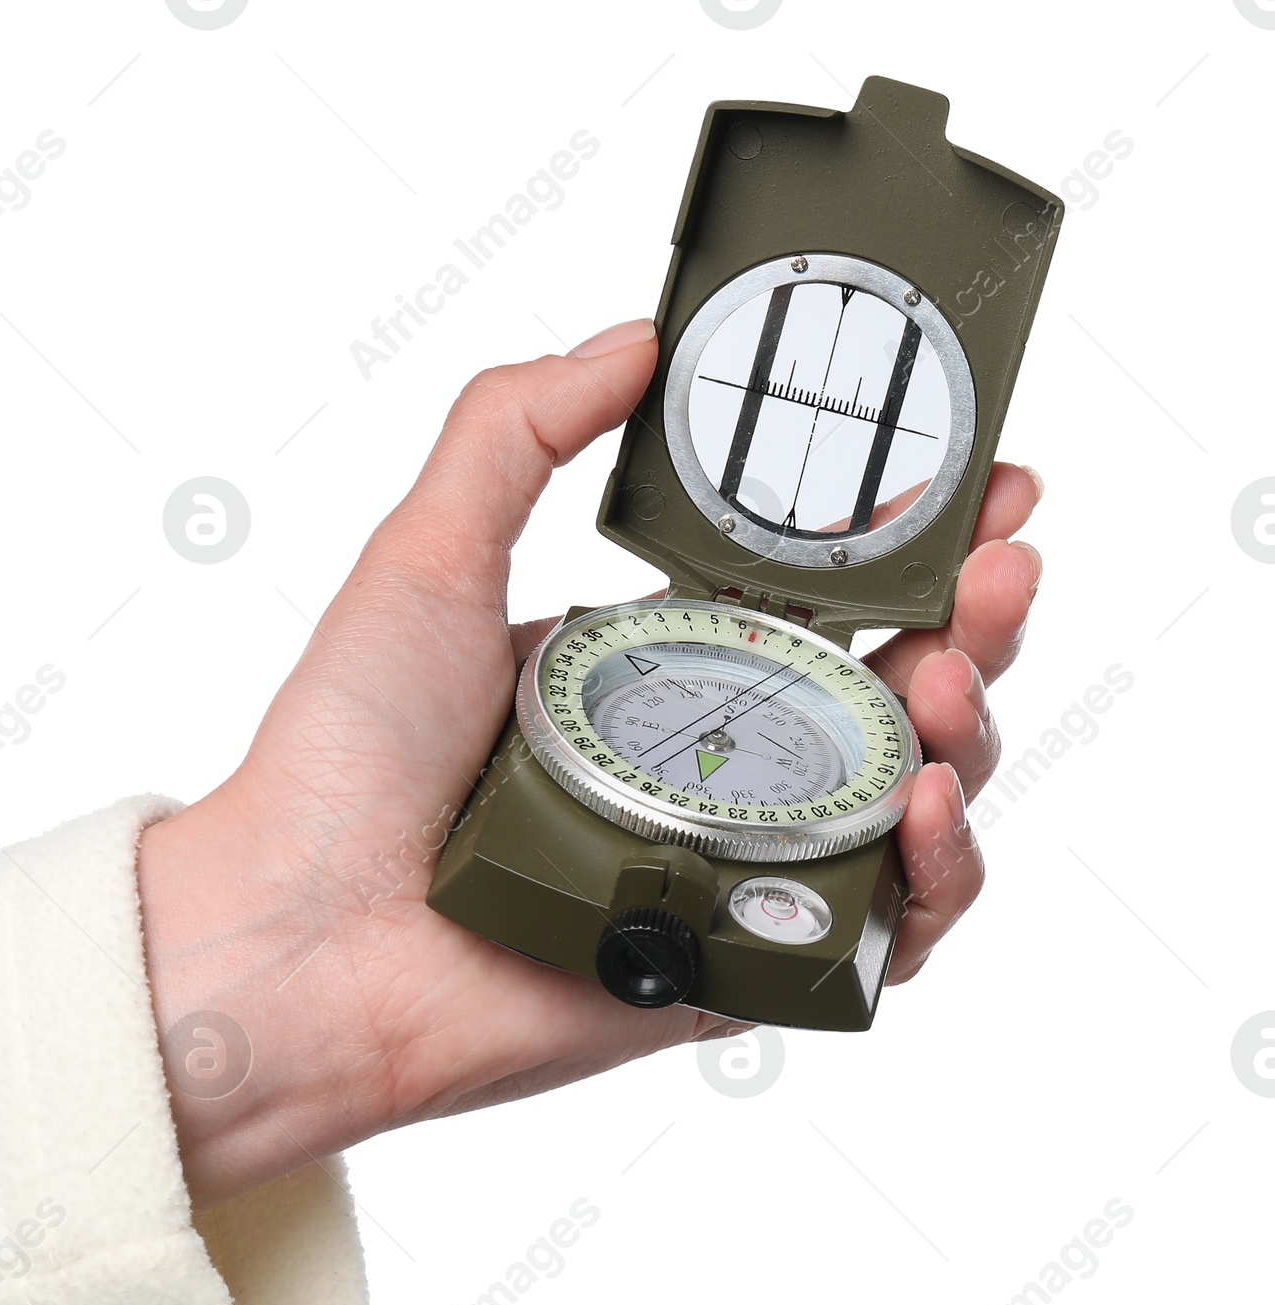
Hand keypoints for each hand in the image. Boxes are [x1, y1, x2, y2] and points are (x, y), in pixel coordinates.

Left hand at [137, 320, 1042, 1206]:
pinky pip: (889, 932)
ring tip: (957, 676)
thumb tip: (637, 338)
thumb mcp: (425, 556)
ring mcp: (738, 867)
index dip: (916, 536)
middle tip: (1004, 564)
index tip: (985, 477)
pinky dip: (938, 875)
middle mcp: (714, 763)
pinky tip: (927, 805)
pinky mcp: (745, 966)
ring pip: (918, 801)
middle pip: (899, 688)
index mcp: (657, 664)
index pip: (825, 591)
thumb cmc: (343, 756)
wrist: (299, 940)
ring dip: (974, 732)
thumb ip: (516, 430)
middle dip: (979, 617)